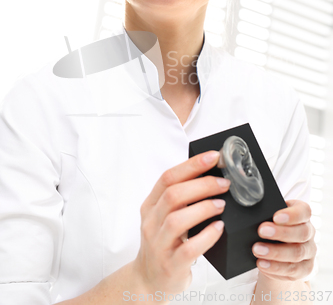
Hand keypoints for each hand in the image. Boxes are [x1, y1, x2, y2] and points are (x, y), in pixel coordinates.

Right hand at [132, 151, 229, 294]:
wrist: (149, 280)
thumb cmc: (164, 243)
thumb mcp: (164, 217)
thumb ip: (180, 198)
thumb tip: (210, 174)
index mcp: (150, 205)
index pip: (167, 178)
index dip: (191, 165)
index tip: (213, 157)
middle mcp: (151, 222)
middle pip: (173, 195)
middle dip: (202, 185)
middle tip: (224, 183)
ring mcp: (159, 244)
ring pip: (177, 220)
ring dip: (203, 208)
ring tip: (222, 205)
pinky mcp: (171, 265)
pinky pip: (188, 248)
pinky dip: (206, 236)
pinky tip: (218, 228)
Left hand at [252, 200, 315, 280]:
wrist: (276, 248)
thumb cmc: (272, 225)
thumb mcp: (270, 215)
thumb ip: (264, 212)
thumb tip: (248, 215)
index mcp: (302, 215)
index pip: (304, 211)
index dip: (292, 214)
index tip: (275, 217)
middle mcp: (309, 232)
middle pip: (302, 233)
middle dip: (281, 233)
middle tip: (261, 231)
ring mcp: (308, 251)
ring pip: (297, 253)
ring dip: (275, 252)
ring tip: (257, 250)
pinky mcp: (304, 269)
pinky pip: (292, 270)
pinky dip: (275, 267)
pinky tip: (262, 263)